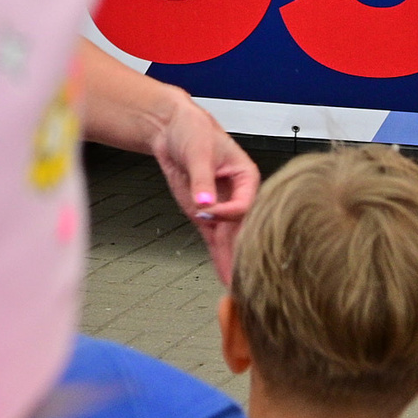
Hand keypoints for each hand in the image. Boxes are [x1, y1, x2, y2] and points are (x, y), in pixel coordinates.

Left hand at [147, 92, 259, 281]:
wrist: (171, 128)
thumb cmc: (193, 129)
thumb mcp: (198, 150)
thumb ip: (202, 179)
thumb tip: (206, 202)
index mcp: (246, 177)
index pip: (245, 203)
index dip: (228, 211)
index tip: (209, 213)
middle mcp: (238, 195)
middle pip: (242, 228)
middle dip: (241, 253)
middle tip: (241, 278)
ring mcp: (221, 208)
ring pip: (230, 240)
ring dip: (231, 262)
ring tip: (236, 289)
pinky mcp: (206, 216)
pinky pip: (215, 240)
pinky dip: (219, 257)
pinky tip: (226, 276)